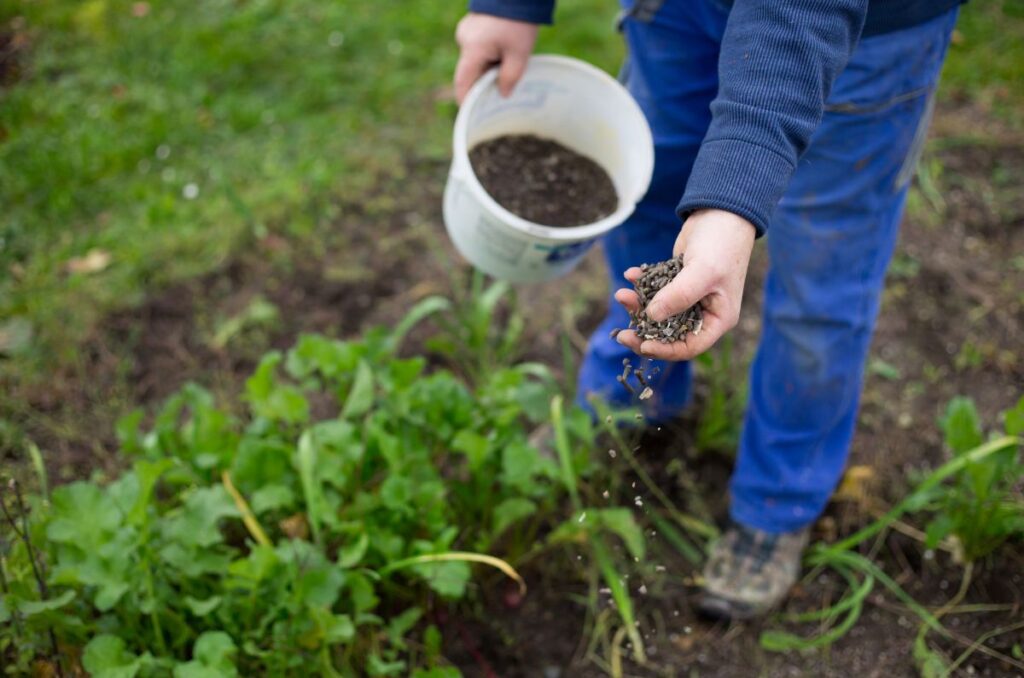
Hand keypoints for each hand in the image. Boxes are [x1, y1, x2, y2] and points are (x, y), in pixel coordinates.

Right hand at [454, 13, 538, 104]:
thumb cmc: (518, 22)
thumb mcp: (519, 53)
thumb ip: (510, 77)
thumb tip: (503, 95)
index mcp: (473, 49)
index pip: (463, 83)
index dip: (466, 101)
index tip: (472, 115)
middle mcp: (464, 41)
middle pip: (468, 72)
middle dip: (482, 84)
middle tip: (497, 95)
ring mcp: (465, 32)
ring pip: (473, 61)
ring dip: (486, 69)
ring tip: (506, 68)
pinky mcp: (471, 27)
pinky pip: (476, 49)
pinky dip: (487, 56)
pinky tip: (502, 53)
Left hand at [614, 209, 755, 360]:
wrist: (721, 212)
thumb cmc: (721, 244)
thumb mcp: (702, 272)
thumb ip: (678, 296)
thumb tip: (652, 317)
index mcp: (718, 319)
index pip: (689, 346)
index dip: (664, 350)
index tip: (641, 345)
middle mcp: (703, 312)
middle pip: (669, 333)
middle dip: (644, 331)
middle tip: (621, 333)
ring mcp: (689, 297)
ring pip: (658, 312)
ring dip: (638, 305)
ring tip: (621, 293)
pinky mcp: (676, 281)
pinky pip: (655, 290)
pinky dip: (642, 284)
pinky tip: (631, 274)